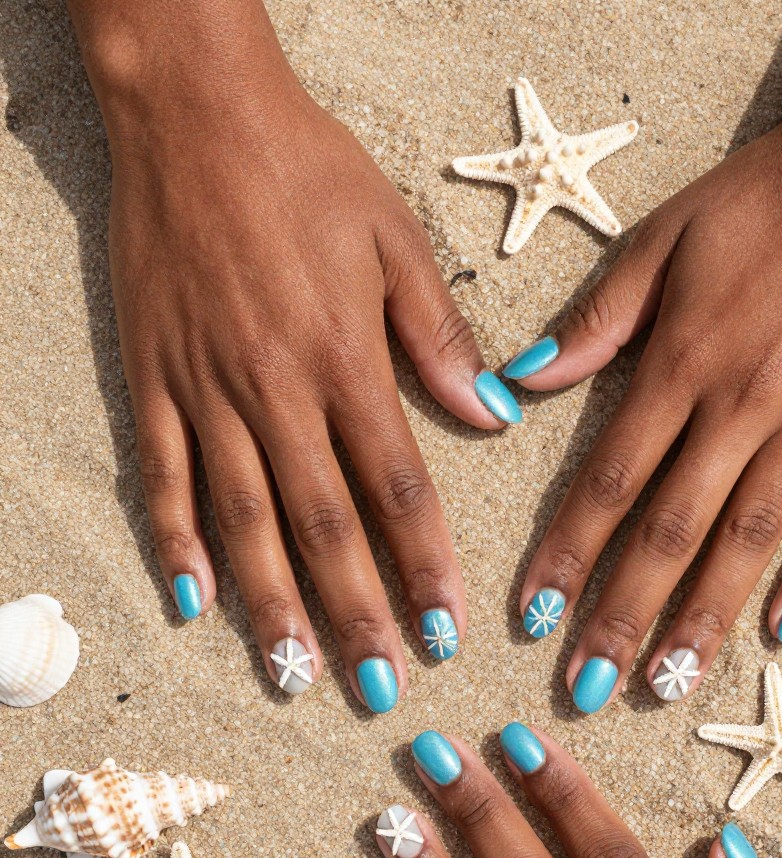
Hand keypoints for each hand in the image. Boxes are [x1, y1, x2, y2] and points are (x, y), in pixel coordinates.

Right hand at [73, 0, 519, 705]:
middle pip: (323, 527)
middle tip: (379, 688)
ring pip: (243, 520)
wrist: (194, 114)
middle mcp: (275, 391)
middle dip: (356, 615)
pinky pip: (164, 476)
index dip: (425, 568)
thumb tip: (497, 417)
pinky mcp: (153, 381)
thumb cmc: (306, 170)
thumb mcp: (396, 240)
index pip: (396, 490)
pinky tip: (196, 603)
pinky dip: (177, 542)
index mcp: (346, 360)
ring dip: (272, 604)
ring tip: (294, 673)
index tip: (449, 632)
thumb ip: (441, 340)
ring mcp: (206, 391)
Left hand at [506, 0, 781, 710]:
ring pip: (751, 537)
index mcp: (680, 361)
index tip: (531, 616)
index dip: (567, 554)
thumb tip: (516, 383)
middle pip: (672, 530)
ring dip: (707, 616)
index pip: (609, 480)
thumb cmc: (761, 196)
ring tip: (670, 683)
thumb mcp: (660, 238)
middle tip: (588, 688)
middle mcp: (742, 404)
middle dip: (624, 615)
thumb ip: (593, 321)